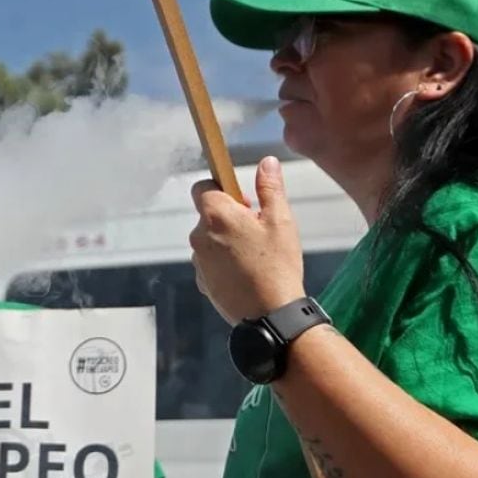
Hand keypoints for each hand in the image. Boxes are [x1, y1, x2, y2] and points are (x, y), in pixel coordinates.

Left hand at [189, 156, 305, 324]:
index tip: (243, 202)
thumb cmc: (277, 264)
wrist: (269, 315)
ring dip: (226, 241)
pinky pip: (210, 262)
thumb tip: (266, 162)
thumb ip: (270, 188)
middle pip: (207, 215)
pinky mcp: (201, 281)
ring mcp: (197, 261)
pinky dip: (223, 263)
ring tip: (255, 256)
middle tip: (257, 231)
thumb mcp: (280, 221)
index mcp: (215, 215)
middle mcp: (198, 236)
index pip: (202, 187)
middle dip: (229, 217)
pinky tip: (246, 274)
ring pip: (209, 239)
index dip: (221, 189)